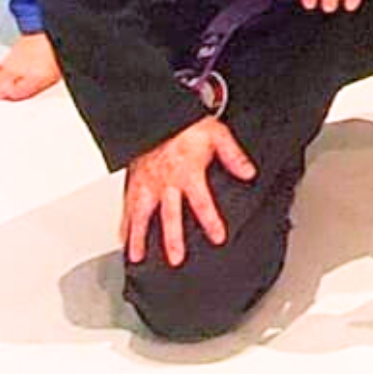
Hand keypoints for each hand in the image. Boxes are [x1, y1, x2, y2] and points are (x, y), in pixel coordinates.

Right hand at [122, 115, 256, 268]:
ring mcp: (148, 184)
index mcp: (188, 173)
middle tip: (175, 259)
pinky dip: (124, 224)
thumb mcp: (218, 135)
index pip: (202, 202)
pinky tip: (123, 238)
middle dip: (173, 239)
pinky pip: (127, 205)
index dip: (211, 221)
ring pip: (142, 215)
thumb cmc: (188, 125)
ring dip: (140, 238)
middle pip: (170, 215)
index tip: (218, 238)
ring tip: (138, 258)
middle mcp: (167, 182)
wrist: (160, 113)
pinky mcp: (135, 182)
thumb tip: (249, 172)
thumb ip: (233, 156)